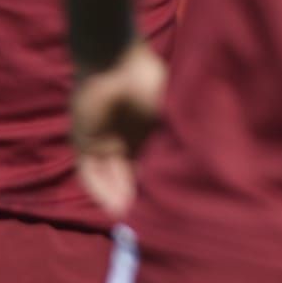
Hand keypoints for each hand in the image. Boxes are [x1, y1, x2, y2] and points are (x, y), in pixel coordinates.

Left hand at [69, 40, 166, 218]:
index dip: (162, 185)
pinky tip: (114, 207)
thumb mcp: (170, 114)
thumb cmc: (150, 82)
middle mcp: (126, 140)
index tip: (175, 205)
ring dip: (120, 198)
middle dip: (141, 197)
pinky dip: (101, 190)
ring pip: (111, 178)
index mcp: (149, 132)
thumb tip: (198, 166)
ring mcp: (103, 142)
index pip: (154, 165)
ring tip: (135, 220)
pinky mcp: (83, 142)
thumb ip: (177, 137)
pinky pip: (90, 173)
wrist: (114, 62)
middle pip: (132, 176)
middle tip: (155, 220)